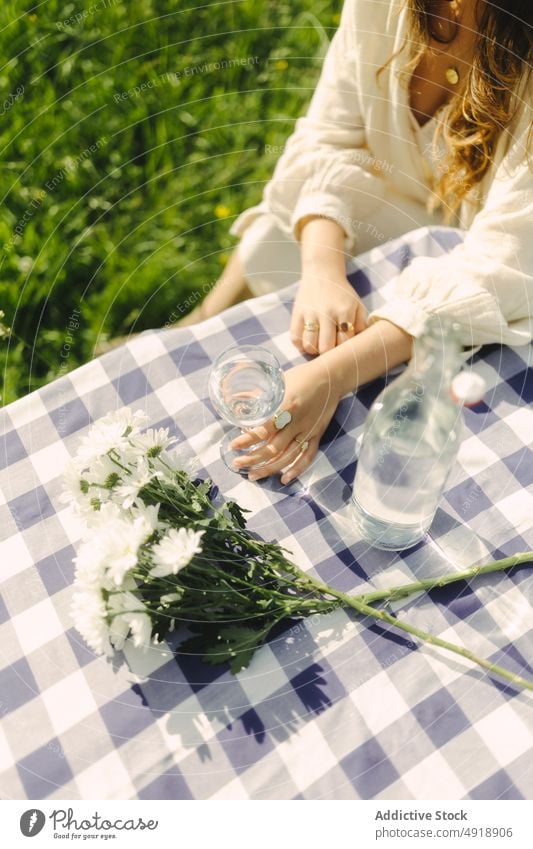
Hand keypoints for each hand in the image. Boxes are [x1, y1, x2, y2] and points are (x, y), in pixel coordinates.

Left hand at [230, 358, 341, 483]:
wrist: (331, 377)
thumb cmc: (301, 377)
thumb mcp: (279, 382)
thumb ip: (262, 397)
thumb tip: (241, 407)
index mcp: (286, 406)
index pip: (264, 429)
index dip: (247, 440)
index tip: (233, 446)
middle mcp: (297, 422)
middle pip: (273, 448)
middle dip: (253, 459)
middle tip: (237, 465)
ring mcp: (308, 430)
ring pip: (288, 456)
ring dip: (270, 468)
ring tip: (253, 476)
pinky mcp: (317, 435)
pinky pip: (308, 456)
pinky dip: (297, 469)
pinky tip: (284, 479)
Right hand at [291, 272, 366, 355]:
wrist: (322, 273)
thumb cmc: (342, 294)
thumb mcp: (357, 304)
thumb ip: (361, 324)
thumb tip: (359, 345)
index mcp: (344, 310)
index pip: (344, 342)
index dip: (344, 348)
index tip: (343, 345)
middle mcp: (326, 312)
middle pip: (325, 348)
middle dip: (329, 352)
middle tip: (330, 347)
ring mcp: (309, 313)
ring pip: (309, 345)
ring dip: (314, 349)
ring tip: (319, 344)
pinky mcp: (296, 313)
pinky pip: (294, 338)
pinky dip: (301, 344)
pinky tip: (308, 339)